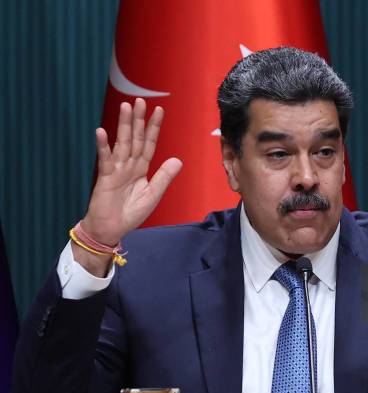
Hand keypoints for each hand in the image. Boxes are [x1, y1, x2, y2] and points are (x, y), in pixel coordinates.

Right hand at [74, 98, 181, 274]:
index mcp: (141, 169)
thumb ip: (164, 177)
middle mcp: (129, 165)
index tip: (159, 111)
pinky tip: (101, 132)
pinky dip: (103, 146)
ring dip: (123, 125)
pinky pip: (105, 160)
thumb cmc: (130, 214)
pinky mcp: (105, 178)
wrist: (111, 229)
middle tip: (140, 101)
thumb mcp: (153, 195)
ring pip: (122, 143)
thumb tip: (177, 159)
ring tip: (125, 108)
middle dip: (138, 120)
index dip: (153, 128)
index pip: (149, 144)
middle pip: (134, 138)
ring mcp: (116, 170)